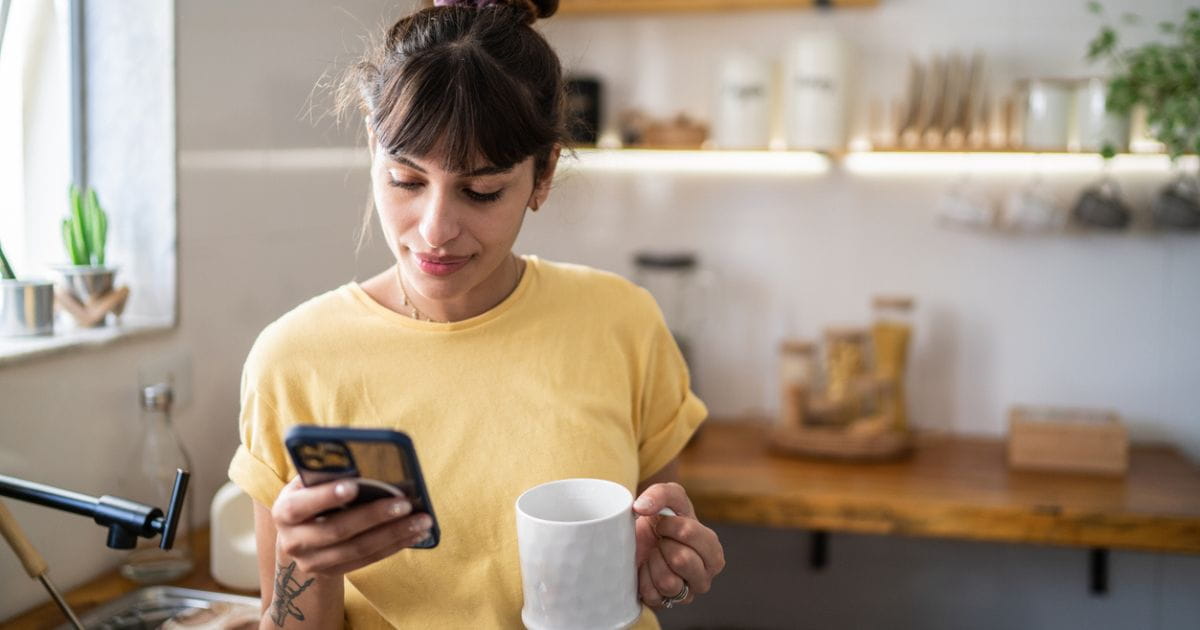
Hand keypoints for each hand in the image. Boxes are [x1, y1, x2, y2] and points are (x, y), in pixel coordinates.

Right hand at [271, 477, 433, 577]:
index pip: (302, 505)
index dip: (326, 496)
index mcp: (284, 511)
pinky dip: (395, 545)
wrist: (297, 538)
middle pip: (338, 530)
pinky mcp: (333, 573)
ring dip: (394, 534)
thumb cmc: (309, 498)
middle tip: (405, 503)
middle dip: (374, 516)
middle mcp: (294, 541)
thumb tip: (361, 462)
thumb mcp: (307, 484)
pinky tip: (415, 533)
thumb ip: (325, 474)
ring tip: (421, 520)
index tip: (354, 486)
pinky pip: (368, 560)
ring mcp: (313, 562)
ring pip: (358, 549)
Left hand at [632, 482, 724, 608]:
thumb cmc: (662, 519)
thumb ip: (660, 493)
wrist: (639, 538)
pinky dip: (643, 578)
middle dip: (663, 544)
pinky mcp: (665, 605)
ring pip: (668, 582)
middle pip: (681, 559)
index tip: (664, 523)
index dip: (669, 524)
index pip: (689, 533)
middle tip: (660, 541)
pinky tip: (646, 570)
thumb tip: (641, 507)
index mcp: (713, 552)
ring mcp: (686, 594)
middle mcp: (704, 577)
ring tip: (655, 555)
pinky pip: (652, 595)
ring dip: (653, 562)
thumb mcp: (669, 496)